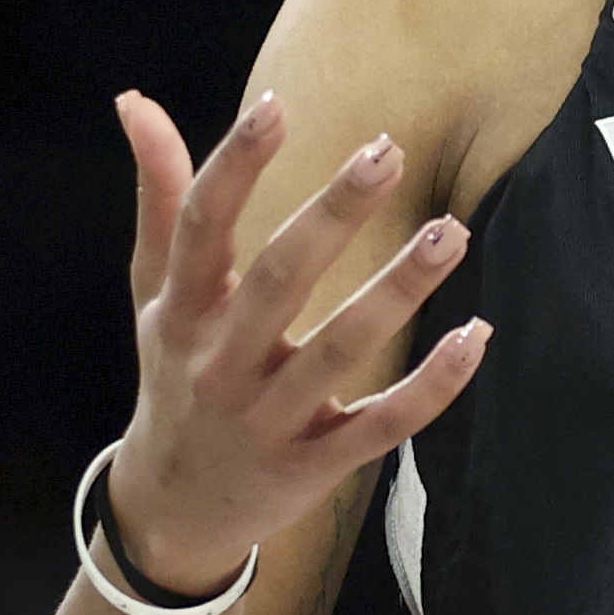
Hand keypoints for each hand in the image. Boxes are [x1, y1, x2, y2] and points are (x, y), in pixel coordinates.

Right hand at [102, 90, 489, 594]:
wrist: (173, 512)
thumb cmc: (176, 376)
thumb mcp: (157, 295)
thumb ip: (161, 200)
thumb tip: (137, 103)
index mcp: (182, 313)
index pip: (202, 229)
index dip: (234, 166)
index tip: (275, 105)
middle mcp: (221, 364)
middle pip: (279, 281)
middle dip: (333, 214)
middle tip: (387, 151)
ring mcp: (270, 419)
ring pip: (341, 349)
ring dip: (398, 288)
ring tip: (451, 231)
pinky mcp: (317, 464)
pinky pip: (383, 424)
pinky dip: (433, 386)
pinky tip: (477, 336)